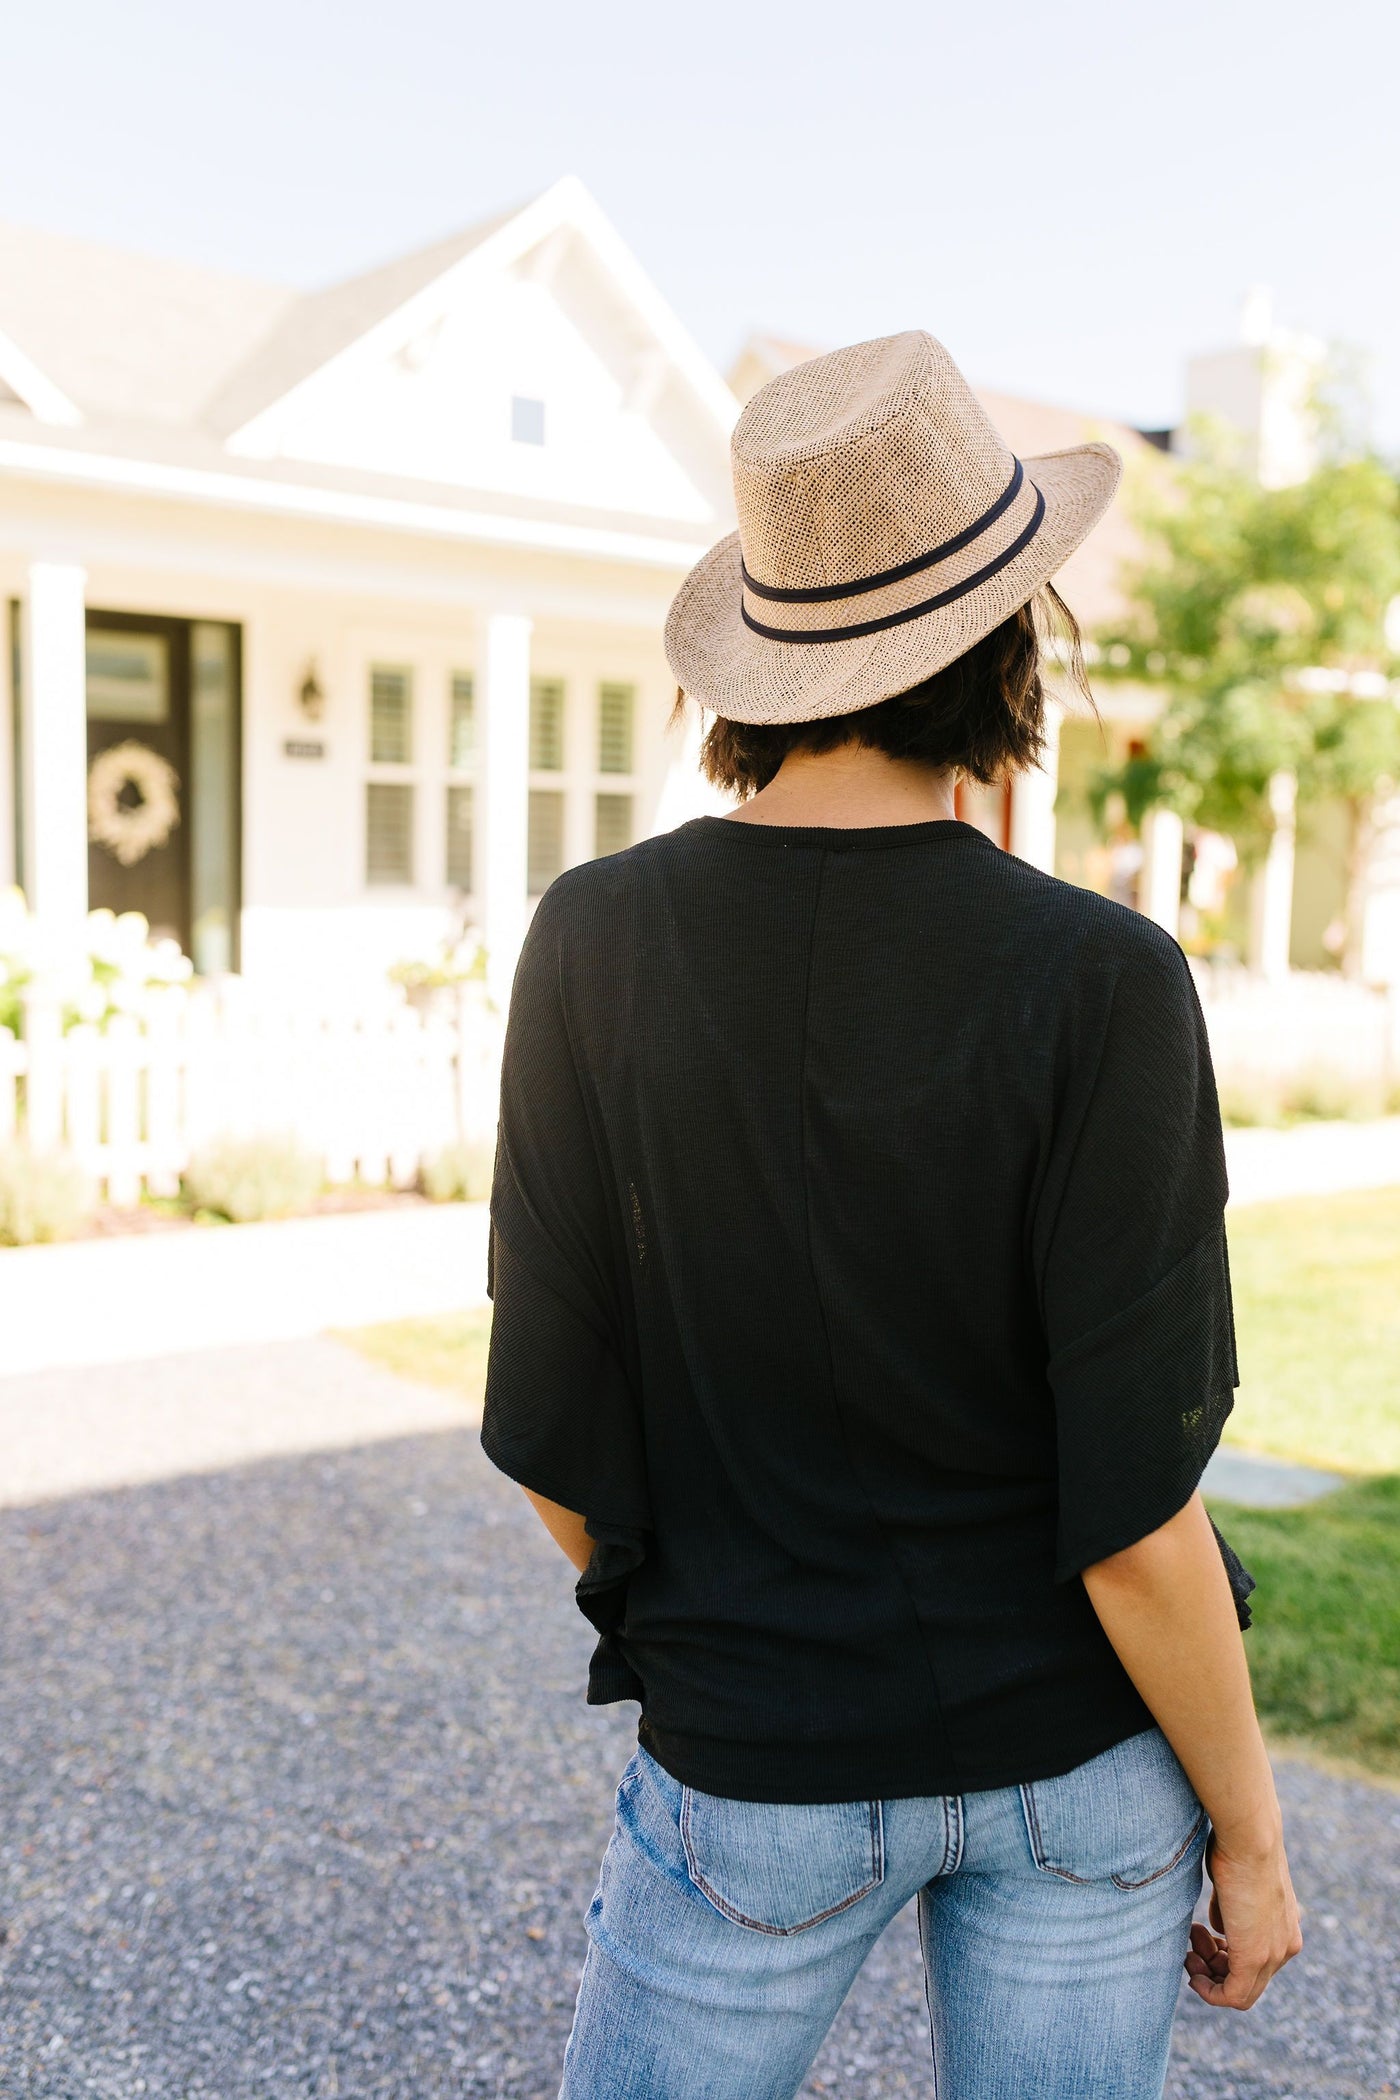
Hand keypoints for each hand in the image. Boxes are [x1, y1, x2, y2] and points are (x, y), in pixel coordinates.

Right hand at [1185, 1829, 1302, 2009]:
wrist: (1249, 1839)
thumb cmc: (1237, 1849)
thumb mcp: (1234, 1885)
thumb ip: (1229, 1911)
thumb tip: (1217, 1929)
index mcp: (1285, 1928)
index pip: (1256, 1960)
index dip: (1224, 1955)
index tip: (1200, 1936)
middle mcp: (1286, 1946)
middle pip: (1249, 1980)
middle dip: (1214, 1967)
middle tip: (1191, 1942)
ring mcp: (1274, 1954)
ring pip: (1242, 1990)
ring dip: (1209, 1977)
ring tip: (1189, 1949)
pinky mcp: (1255, 1958)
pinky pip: (1234, 1995)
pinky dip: (1211, 1993)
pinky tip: (1194, 1978)